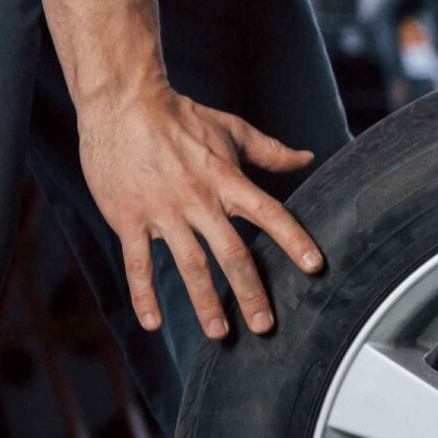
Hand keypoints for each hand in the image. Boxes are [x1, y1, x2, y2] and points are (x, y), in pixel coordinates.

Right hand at [79, 84, 325, 339]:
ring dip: (205, 302)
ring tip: (218, 332)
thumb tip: (307, 157)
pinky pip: (138, 262)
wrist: (122, 104)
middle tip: (265, 325)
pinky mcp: (129, 218)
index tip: (314, 266)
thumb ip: (270, 151)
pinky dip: (144, 294)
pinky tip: (152, 322)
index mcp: (227, 180)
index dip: (294, 240)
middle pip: (232, 253)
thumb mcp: (231, 131)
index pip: (270, 214)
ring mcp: (163, 211)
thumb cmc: (181, 117)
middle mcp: (199, 200)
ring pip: (189, 265)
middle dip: (250, 292)